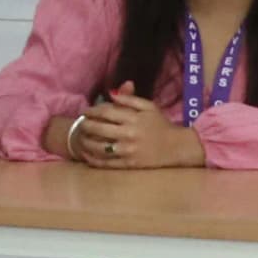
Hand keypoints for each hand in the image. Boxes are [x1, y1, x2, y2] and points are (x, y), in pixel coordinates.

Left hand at [74, 87, 203, 169]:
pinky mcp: (129, 164)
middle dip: (86, 125)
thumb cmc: (161, 124)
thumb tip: (110, 94)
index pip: (106, 113)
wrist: (177, 146)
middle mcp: (129, 134)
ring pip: (100, 147)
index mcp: (133, 118)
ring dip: (87, 142)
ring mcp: (128, 151)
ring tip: (81, 138)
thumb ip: (130, 98)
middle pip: (99, 129)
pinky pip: (107, 163)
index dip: (92, 111)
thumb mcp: (149, 106)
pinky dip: (94, 159)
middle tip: (80, 123)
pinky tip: (88, 155)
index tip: (85, 111)